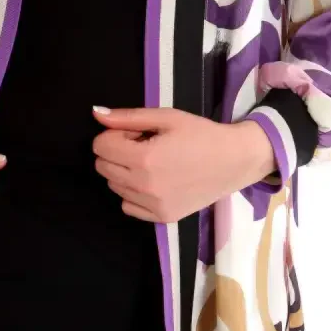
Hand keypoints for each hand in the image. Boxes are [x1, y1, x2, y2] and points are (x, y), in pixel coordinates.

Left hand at [91, 105, 276, 222]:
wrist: (235, 161)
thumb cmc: (201, 134)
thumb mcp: (166, 117)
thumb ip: (128, 117)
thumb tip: (96, 113)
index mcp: (144, 159)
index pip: (100, 146)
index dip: (115, 134)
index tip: (136, 133)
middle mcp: (144, 186)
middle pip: (103, 167)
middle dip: (117, 152)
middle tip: (144, 146)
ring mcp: (153, 206)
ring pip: (113, 186)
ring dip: (124, 172)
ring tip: (152, 163)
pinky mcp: (162, 218)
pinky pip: (127, 206)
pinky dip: (133, 193)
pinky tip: (153, 181)